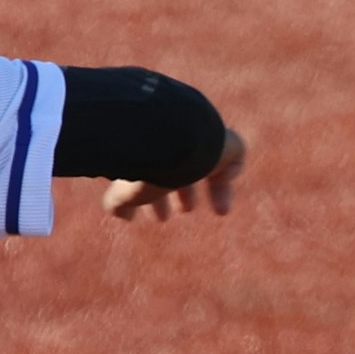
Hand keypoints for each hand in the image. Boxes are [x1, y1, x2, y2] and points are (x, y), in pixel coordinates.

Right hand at [103, 128, 246, 222]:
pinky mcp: (227, 141)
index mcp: (153, 150)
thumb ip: (119, 200)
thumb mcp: (126, 188)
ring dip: (213, 189)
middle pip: (182, 168)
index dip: (157, 197)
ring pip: (208, 165)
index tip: (158, 217)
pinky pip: (236, 153)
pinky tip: (223, 186)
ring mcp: (203, 140)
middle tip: (183, 212)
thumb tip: (118, 213)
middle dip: (181, 193)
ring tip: (220, 213)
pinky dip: (230, 174)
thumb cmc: (143, 162)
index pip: (156, 174)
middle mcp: (177, 142)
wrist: (167, 136)